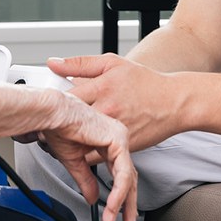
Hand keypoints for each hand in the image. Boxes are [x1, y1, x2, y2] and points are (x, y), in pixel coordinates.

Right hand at [36, 93, 138, 220]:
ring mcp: (120, 138)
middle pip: (130, 176)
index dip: (120, 196)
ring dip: (121, 203)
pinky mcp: (117, 140)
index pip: (121, 172)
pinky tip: (112, 205)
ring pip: (128, 177)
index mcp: (108, 139)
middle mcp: (117, 137)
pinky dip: (118, 193)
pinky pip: (122, 173)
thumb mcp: (75, 161)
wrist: (51, 115)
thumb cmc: (58, 127)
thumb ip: (86, 179)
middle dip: (128, 204)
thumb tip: (91, 197)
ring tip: (112, 218)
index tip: (115, 214)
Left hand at [49, 54, 179, 154]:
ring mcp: (115, 130)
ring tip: (59, 139)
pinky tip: (80, 147)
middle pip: (69, 124)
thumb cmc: (144, 82)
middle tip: (45, 128)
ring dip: (67, 145)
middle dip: (53, 128)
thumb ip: (80, 64)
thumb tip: (52, 63)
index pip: (65, 98)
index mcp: (101, 88)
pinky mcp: (123, 146)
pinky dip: (86, 154)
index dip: (51, 105)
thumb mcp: (112, 64)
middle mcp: (107, 110)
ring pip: (80, 145)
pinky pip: (97, 157)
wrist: (175, 101)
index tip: (45, 108)